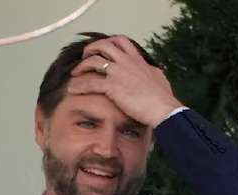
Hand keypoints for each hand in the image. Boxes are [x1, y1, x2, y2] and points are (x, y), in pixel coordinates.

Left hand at [67, 35, 182, 127]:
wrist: (163, 109)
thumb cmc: (163, 98)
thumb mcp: (159, 78)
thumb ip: (151, 71)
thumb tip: (152, 71)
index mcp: (137, 60)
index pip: (121, 41)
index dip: (109, 42)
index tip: (102, 48)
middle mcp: (126, 62)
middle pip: (103, 45)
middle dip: (91, 49)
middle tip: (85, 56)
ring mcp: (118, 73)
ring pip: (93, 61)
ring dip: (82, 66)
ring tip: (75, 73)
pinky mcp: (112, 87)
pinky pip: (90, 82)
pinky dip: (79, 85)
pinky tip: (73, 89)